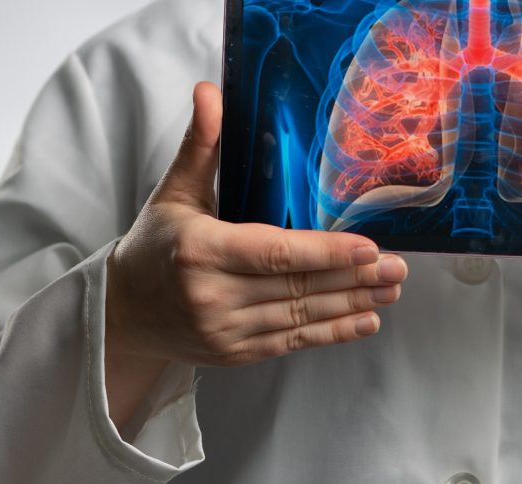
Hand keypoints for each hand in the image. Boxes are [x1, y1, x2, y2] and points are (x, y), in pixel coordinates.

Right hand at [102, 82, 408, 428]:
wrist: (124, 313)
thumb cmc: (155, 245)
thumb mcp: (173, 192)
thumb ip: (201, 145)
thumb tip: (211, 92)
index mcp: (199, 250)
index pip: (274, 252)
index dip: (325, 253)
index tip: (368, 247)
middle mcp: (211, 296)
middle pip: (296, 287)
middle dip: (354, 278)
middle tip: (397, 268)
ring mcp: (224, 331)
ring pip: (300, 317)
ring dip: (352, 305)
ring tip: (390, 291)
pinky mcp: (234, 354)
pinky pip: (292, 342)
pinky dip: (331, 333)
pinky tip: (365, 321)